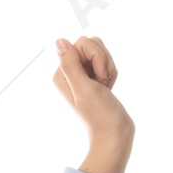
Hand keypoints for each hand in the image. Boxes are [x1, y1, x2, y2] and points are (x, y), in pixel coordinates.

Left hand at [52, 35, 133, 172]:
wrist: (114, 131)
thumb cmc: (99, 113)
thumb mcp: (82, 87)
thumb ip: (70, 64)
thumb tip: (59, 41)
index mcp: (62, 73)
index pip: (82, 43)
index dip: (96, 56)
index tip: (97, 78)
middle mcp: (70, 72)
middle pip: (92, 44)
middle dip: (103, 61)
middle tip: (101, 83)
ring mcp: (82, 74)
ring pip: (101, 51)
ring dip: (108, 67)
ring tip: (105, 86)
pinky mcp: (94, 77)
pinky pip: (107, 61)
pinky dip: (112, 73)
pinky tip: (108, 88)